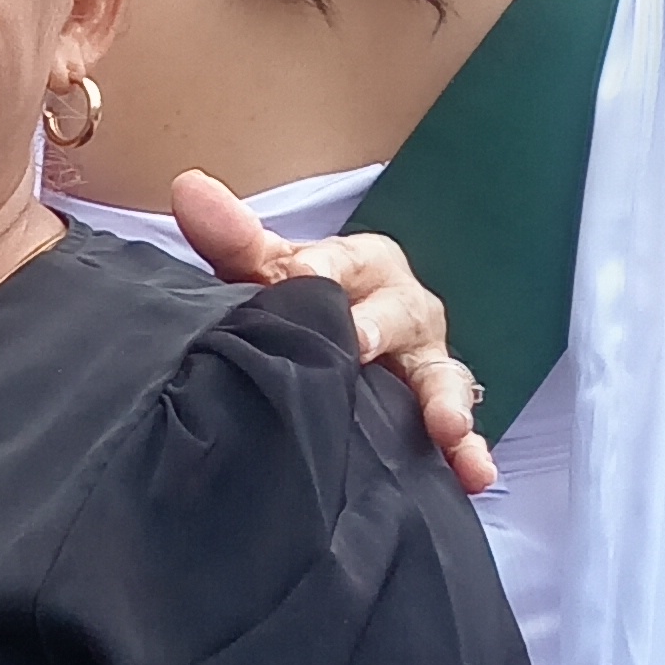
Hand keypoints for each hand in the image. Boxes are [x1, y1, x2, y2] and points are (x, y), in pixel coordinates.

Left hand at [171, 171, 494, 496]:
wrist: (328, 341)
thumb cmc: (300, 298)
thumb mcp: (266, 270)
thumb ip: (232, 239)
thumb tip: (189, 189)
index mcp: (362, 265)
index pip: (343, 261)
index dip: (323, 270)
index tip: (304, 275)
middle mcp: (403, 308)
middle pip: (398, 314)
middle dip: (379, 329)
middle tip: (358, 345)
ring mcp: (425, 361)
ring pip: (440, 376)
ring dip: (446, 402)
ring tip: (447, 427)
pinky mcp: (437, 409)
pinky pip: (458, 432)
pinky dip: (467, 452)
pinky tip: (475, 475)